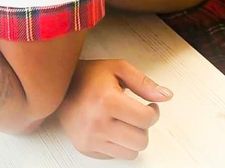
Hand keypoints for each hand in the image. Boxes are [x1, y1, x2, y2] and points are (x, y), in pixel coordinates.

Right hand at [56, 59, 172, 159]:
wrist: (59, 86)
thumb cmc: (89, 75)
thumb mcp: (118, 68)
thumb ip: (143, 82)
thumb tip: (166, 96)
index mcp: (107, 100)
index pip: (146, 119)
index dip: (153, 111)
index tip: (149, 105)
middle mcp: (97, 122)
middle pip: (141, 140)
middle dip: (143, 127)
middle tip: (135, 113)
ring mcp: (90, 138)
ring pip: (130, 153)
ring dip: (132, 138)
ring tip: (123, 121)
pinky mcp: (85, 147)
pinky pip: (114, 156)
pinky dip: (118, 144)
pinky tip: (110, 127)